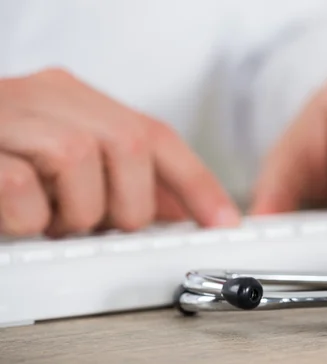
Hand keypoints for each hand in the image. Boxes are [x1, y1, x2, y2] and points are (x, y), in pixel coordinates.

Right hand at [0, 68, 239, 236]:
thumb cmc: (1, 165)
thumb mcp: (65, 168)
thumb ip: (118, 181)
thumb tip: (180, 212)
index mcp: (70, 97)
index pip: (155, 134)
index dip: (197, 182)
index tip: (223, 220)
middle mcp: (40, 96)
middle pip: (128, 144)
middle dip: (127, 204)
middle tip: (98, 224)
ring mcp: (1, 117)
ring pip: (79, 158)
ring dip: (76, 212)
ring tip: (51, 220)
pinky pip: (21, 187)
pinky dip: (31, 217)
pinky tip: (20, 219)